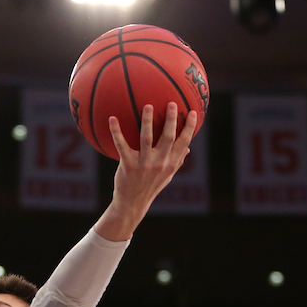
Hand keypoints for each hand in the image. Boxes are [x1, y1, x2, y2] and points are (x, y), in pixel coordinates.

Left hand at [97, 102, 196, 239]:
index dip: (190, 128)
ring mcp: (143, 164)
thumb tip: (188, 147)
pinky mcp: (128, 165)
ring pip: (146, 139)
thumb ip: (177, 161)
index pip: (183, 143)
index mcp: (170, 164)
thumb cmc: (150, 187)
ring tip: (147, 106)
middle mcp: (159, 163)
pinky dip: (116, 131)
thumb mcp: (167, 176)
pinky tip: (112, 118)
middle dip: (171, 120)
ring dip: (147, 121)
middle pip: (168, 138)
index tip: (194, 112)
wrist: (132, 203)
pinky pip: (121, 145)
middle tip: (172, 103)